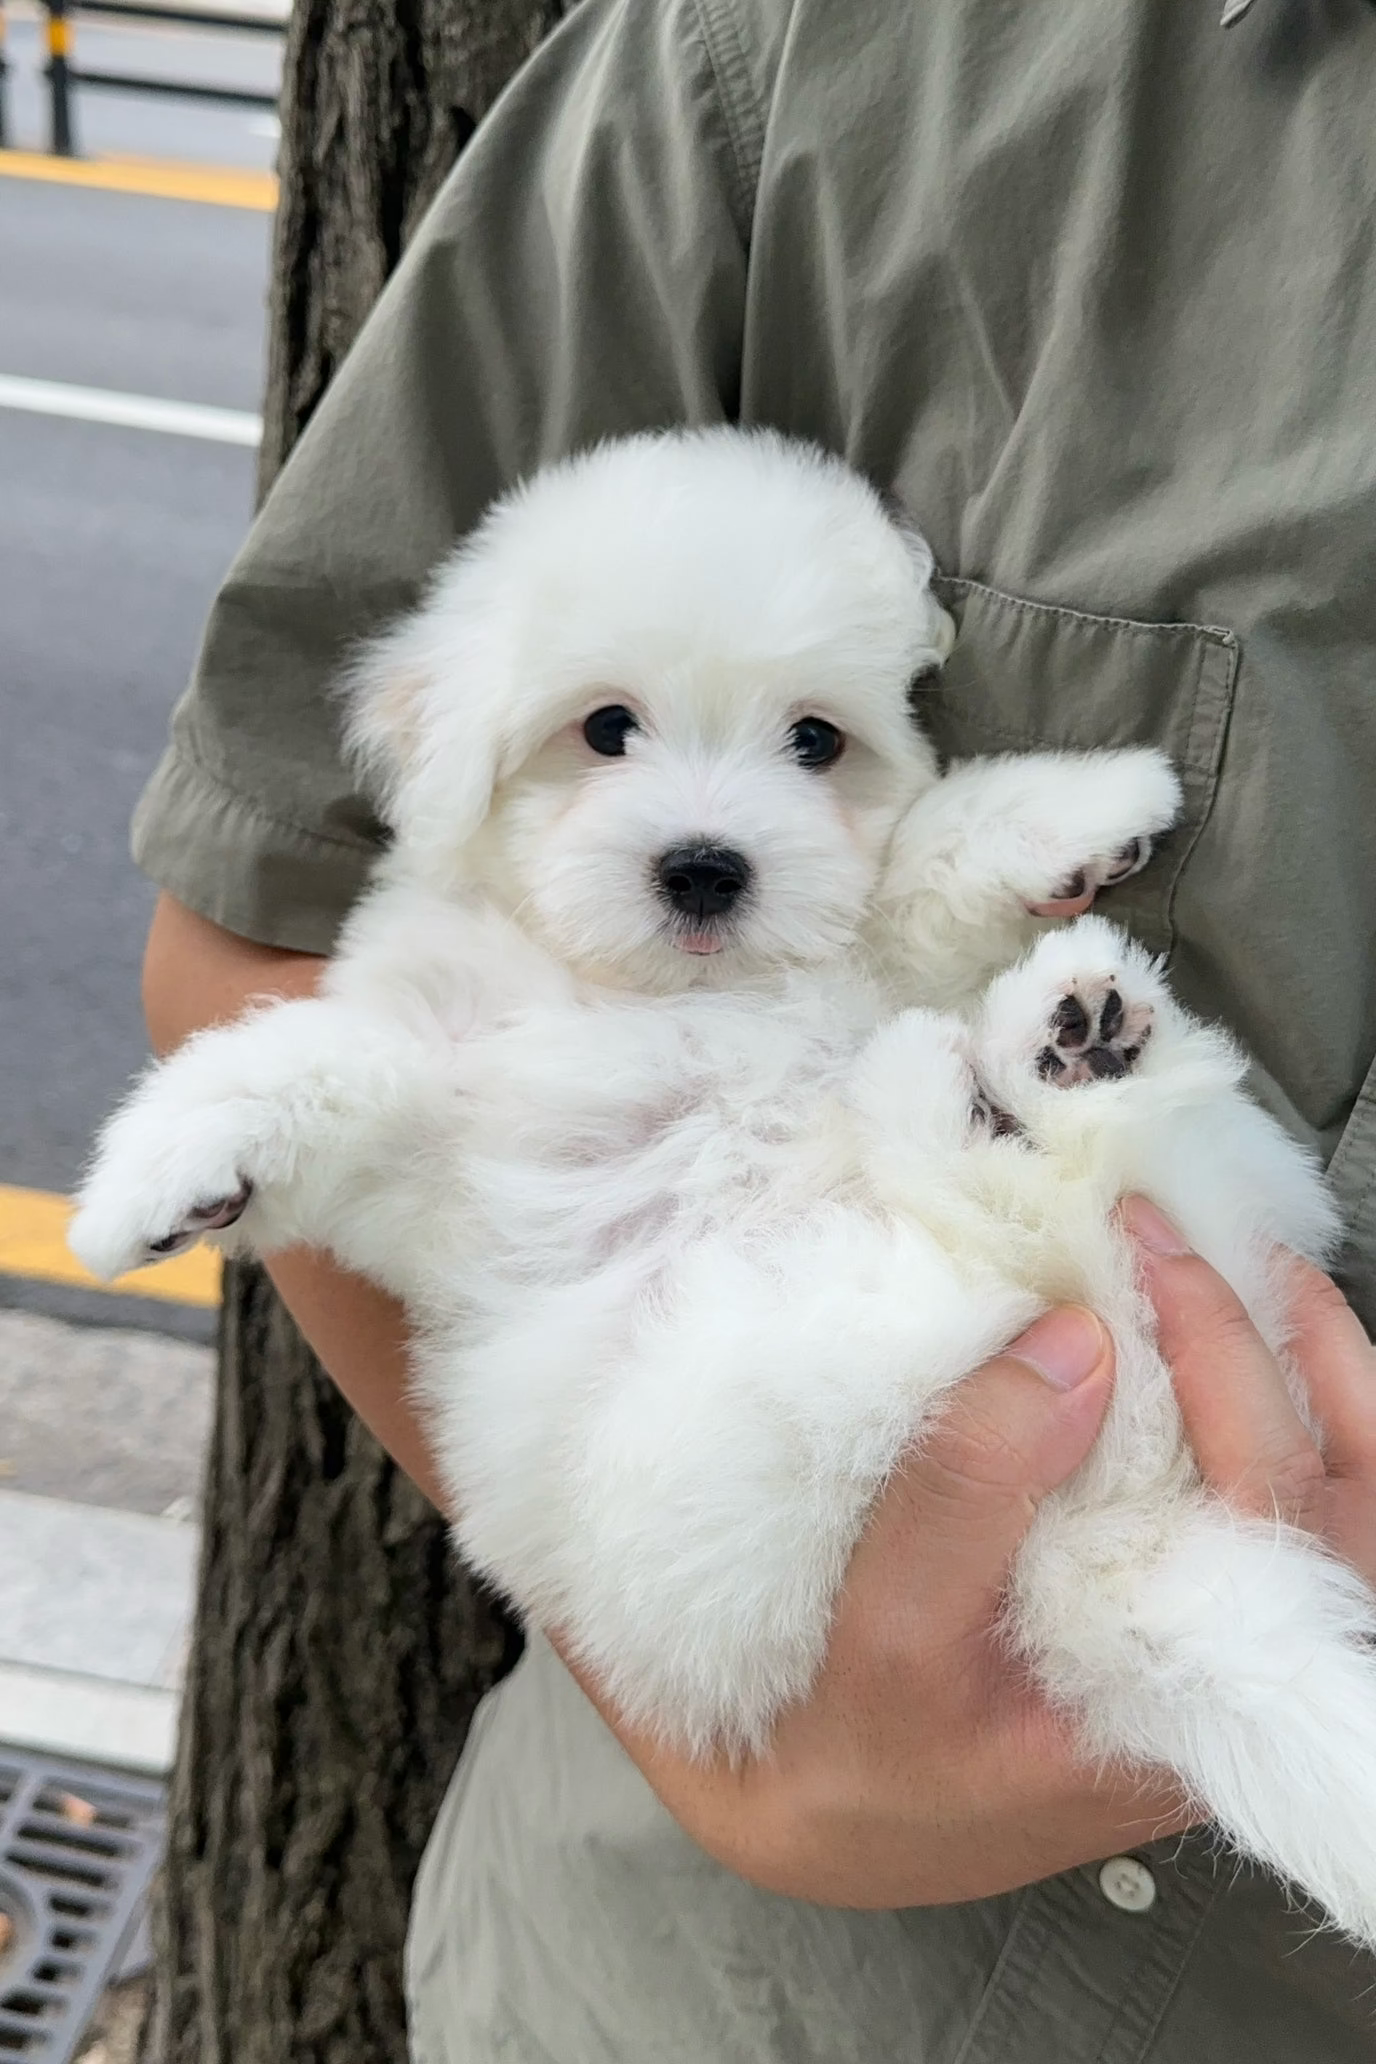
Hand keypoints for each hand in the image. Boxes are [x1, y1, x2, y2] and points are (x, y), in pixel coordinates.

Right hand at [577, 1213, 1375, 1909]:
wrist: (839, 1815)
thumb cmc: (862, 1750)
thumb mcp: (885, 1631)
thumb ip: (969, 1494)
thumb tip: (1070, 1344)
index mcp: (1180, 1702)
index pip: (1273, 1522)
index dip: (1233, 1369)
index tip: (1143, 1261)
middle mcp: (1233, 1679)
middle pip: (1346, 1503)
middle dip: (1279, 1348)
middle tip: (1180, 1242)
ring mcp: (1226, 1645)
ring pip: (1341, 1503)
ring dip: (1311, 1375)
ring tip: (1243, 1267)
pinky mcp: (1192, 1608)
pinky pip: (1275, 1503)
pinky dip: (1277, 1404)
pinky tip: (1228, 1335)